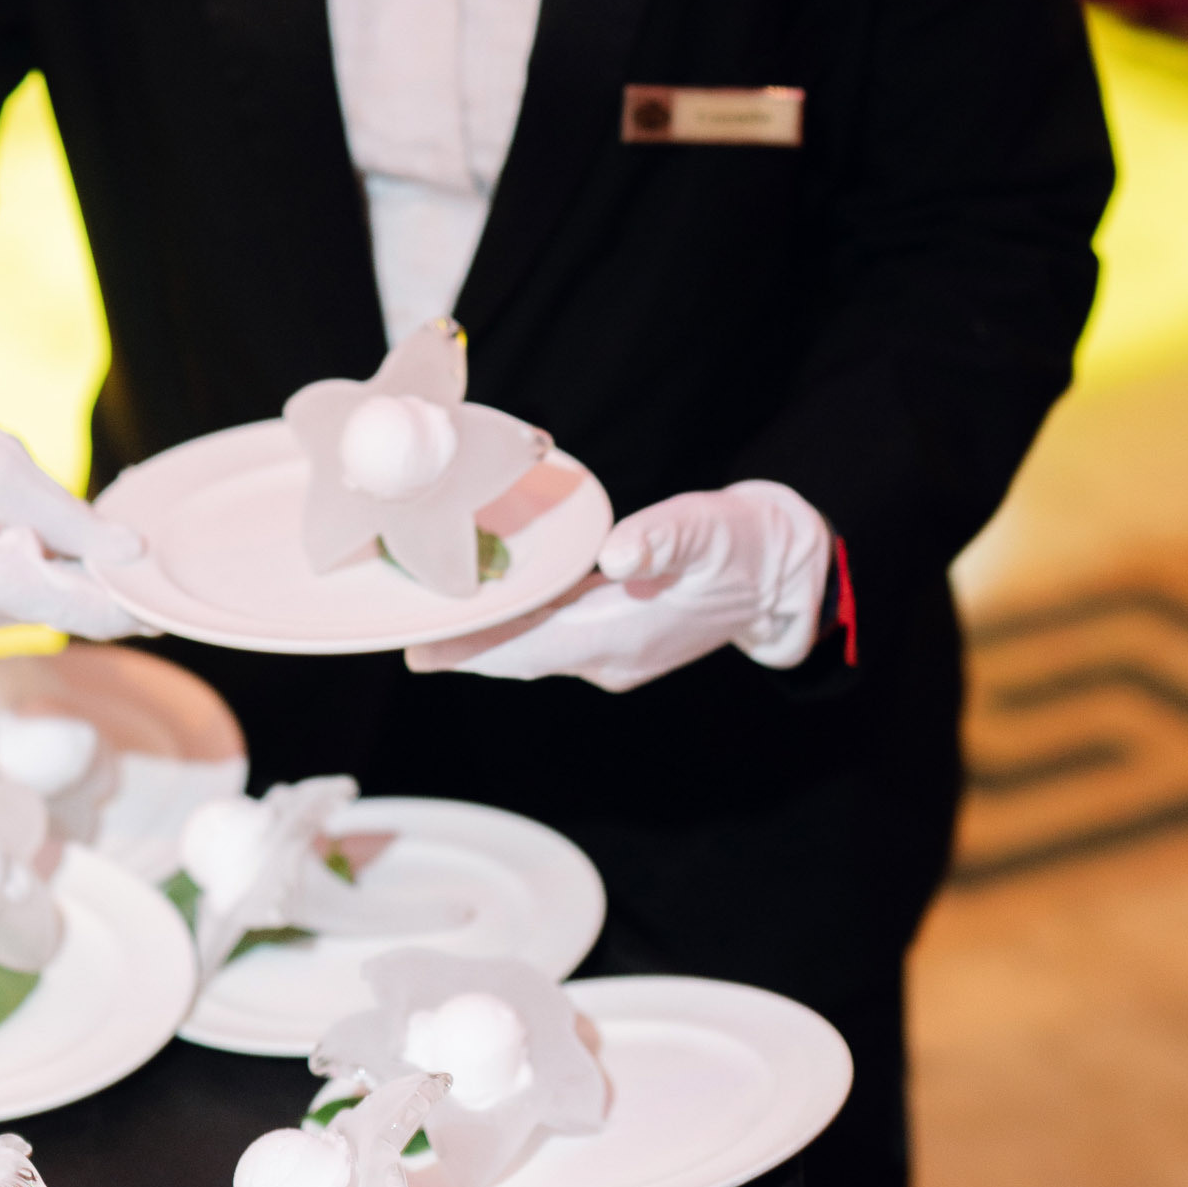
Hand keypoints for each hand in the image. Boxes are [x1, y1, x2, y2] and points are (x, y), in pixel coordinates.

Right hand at [0, 372, 153, 638]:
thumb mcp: (9, 465)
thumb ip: (70, 518)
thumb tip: (133, 553)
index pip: (52, 599)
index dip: (112, 608)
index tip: (162, 609)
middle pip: (51, 610)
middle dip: (105, 598)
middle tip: (159, 588)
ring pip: (42, 608)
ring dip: (81, 586)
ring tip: (115, 555)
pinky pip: (25, 601)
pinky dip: (55, 581)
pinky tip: (75, 556)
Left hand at [404, 481, 832, 693]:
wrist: (783, 575)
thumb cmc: (742, 542)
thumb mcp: (708, 528)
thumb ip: (663, 538)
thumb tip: (617, 555)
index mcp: (625, 637)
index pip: (532, 648)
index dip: (475, 650)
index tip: (421, 651)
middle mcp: (612, 658)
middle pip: (521, 657)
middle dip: (465, 648)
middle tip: (404, 633)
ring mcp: (616, 657)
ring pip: (533, 651)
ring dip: (486, 639)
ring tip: (431, 618)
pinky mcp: (620, 643)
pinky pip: (552, 640)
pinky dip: (516, 628)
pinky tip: (490, 606)